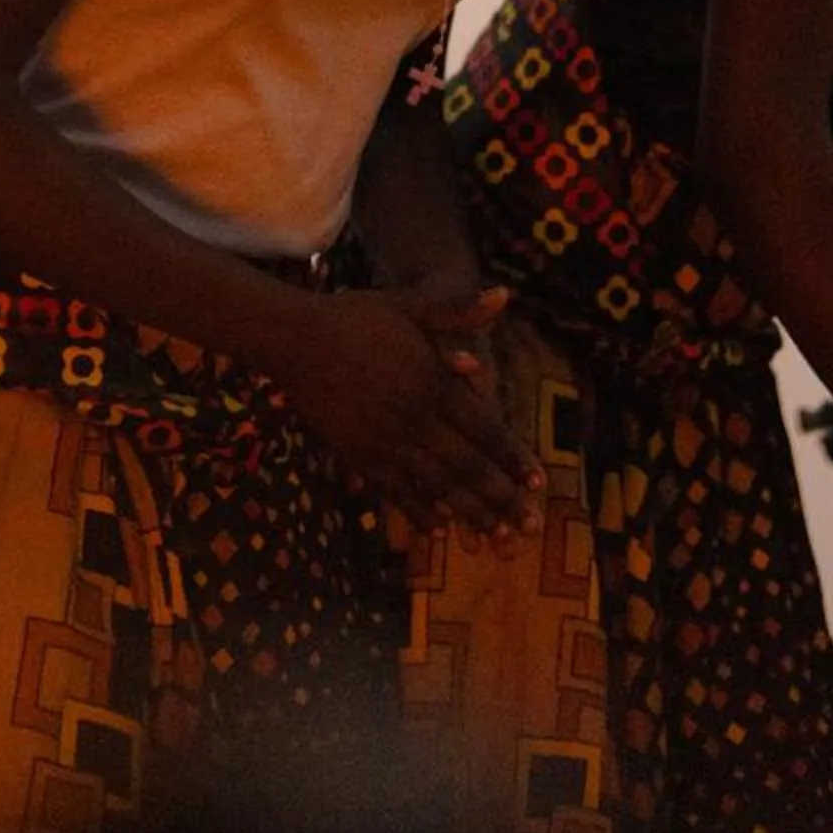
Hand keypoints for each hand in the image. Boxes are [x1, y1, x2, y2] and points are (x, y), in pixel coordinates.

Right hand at [273, 288, 539, 539]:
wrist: (295, 339)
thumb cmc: (354, 317)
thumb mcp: (410, 306)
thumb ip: (457, 309)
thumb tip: (505, 294)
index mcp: (431, 382)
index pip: (484, 428)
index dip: (512, 456)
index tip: (538, 481)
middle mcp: (413, 417)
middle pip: (466, 465)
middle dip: (501, 497)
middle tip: (529, 525)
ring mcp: (384, 440)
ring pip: (436, 485)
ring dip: (469, 513)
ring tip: (496, 538)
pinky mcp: (358, 455)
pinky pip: (396, 490)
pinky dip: (420, 512)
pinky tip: (439, 530)